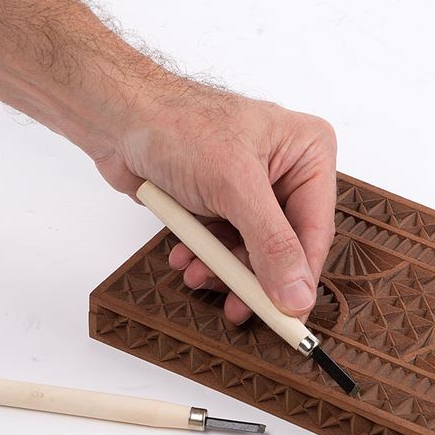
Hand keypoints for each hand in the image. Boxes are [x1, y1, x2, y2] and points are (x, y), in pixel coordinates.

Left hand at [91, 78, 336, 324]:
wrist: (118, 116)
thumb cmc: (178, 126)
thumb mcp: (234, 187)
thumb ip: (271, 245)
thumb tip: (298, 296)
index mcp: (309, 152)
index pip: (316, 229)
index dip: (301, 277)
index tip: (290, 318)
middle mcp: (288, 170)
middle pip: (286, 246)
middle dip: (256, 277)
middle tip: (239, 308)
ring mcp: (254, 188)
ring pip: (253, 252)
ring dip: (224, 270)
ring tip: (197, 276)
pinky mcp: (223, 202)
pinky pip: (226, 245)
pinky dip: (206, 258)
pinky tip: (185, 259)